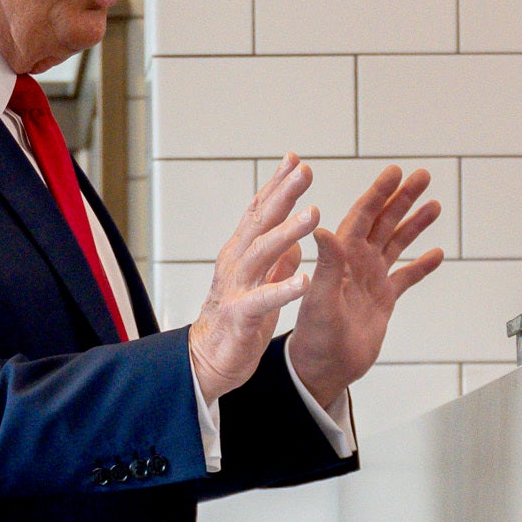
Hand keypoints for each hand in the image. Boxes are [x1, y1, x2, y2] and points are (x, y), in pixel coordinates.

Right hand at [187, 158, 320, 401]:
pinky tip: (303, 280)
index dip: (276, 185)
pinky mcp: (240, 316)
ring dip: (288, 232)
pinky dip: (282, 289)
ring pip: (261, 253)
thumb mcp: (260, 282)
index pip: (259, 212)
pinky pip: (262, 301)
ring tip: (314, 214)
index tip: (295, 159)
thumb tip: (295, 236)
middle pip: (259, 222)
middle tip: (305, 170)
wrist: (207, 361)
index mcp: (242, 253)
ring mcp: (236, 288)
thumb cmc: (237, 320)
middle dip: (282, 194)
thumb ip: (276, 258)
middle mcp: (236, 263)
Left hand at [286, 165, 444, 410]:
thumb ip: (326, 265)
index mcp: (341, 257)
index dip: (379, 193)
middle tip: (423, 176)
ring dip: (414, 224)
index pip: (363, 216)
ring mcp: (371, 279)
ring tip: (434, 205)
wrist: (324, 369)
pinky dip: (421, 265)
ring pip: (396, 243)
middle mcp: (357, 262)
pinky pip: (406, 277)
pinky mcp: (383, 300)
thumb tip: (322, 228)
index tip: (395, 172)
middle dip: (403, 198)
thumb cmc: (314, 337)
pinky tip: (437, 253)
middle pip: (384, 222)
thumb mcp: (320, 299)